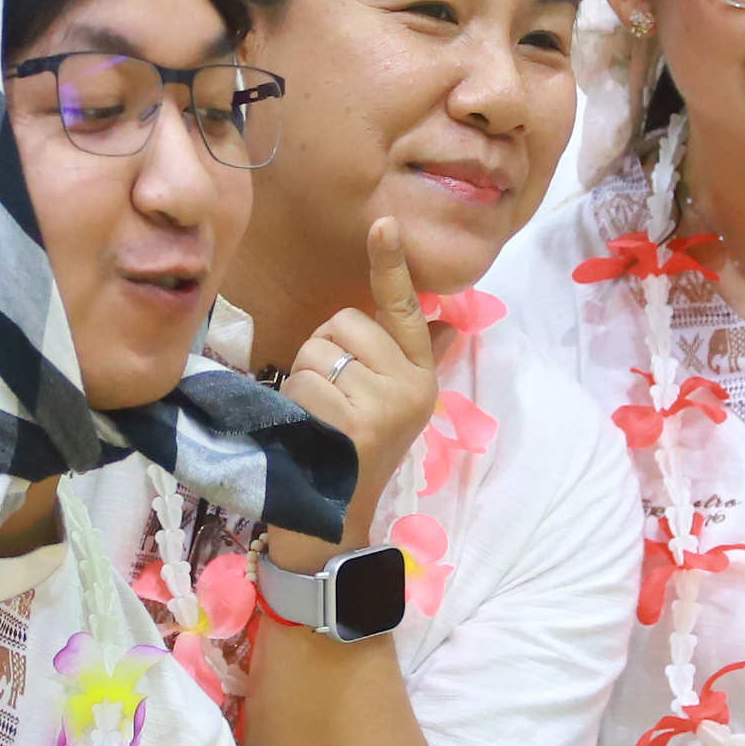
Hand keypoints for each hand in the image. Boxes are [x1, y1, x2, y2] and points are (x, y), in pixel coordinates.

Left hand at [273, 219, 438, 543]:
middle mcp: (411, 387)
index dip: (392, 264)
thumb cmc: (353, 456)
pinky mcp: (357, 425)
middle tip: (331, 401)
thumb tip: (447, 321)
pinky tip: (313, 437)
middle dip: (323, 353)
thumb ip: (409, 360)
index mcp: (420, 376)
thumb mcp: (389, 408)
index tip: (384, 222)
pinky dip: (297, 407)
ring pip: (318, 352)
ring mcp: (386, 406)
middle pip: (343, 324)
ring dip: (305, 383)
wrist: (333, 523)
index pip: (405, 309)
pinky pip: (305, 384)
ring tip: (321, 422)